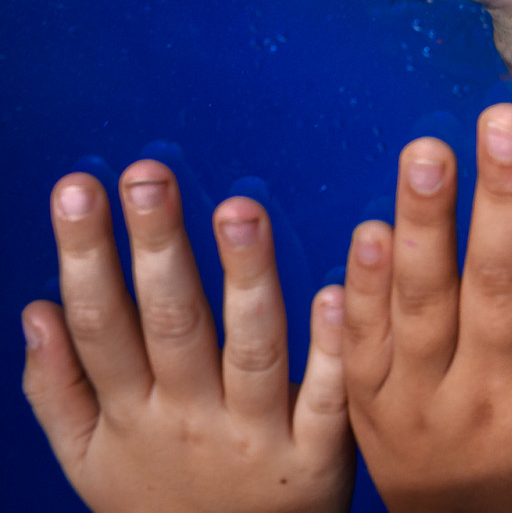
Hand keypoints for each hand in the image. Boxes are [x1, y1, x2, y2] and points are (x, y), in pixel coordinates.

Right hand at [21, 162, 352, 512]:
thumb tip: (34, 310)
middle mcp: (189, 419)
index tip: (78, 186)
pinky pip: (325, 394)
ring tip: (239, 208)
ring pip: (251, 347)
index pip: (101, 322)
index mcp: (131, 414)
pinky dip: (328, 346)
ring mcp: (255, 435)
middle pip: (170, 324)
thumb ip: (58, 390)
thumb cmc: (166, 507)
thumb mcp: (91, 463)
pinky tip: (333, 288)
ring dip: (246, 276)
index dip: (85, 255)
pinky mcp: (318, 453)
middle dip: (155, 246)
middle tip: (148, 175)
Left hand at [344, 103, 511, 512]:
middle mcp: (491, 400)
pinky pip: (361, 342)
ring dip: (424, 221)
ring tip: (428, 149)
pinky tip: (371, 224)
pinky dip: (361, 285)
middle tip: (507, 122)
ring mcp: (422, 404)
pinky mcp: (372, 409)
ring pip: (422, 303)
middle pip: (498, 288)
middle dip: (504, 200)